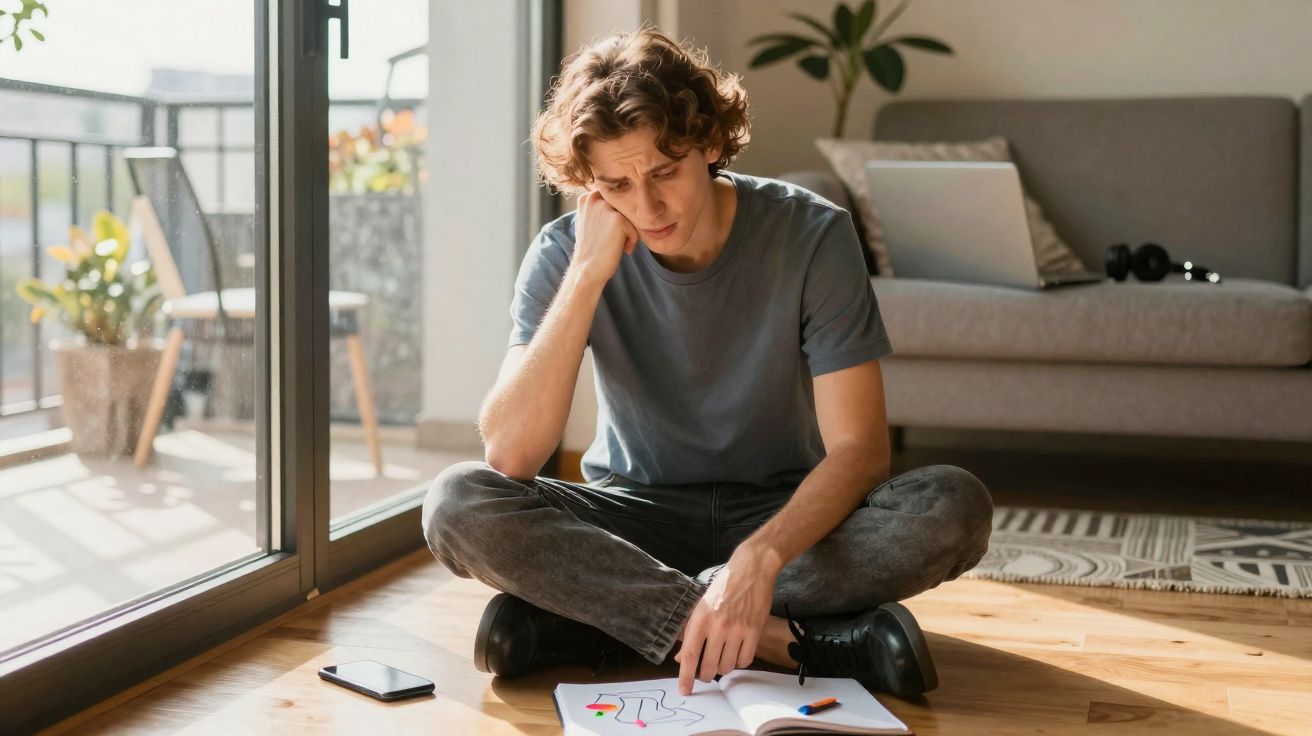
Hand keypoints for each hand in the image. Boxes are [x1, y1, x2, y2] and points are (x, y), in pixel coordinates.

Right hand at [571, 189, 638, 286]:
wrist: (587, 270)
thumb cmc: (591, 249)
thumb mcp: (589, 221)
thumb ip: (600, 208)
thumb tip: (621, 200)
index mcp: (587, 197)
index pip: (614, 202)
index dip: (614, 219)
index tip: (605, 234)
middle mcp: (594, 198)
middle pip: (623, 207)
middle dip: (622, 224)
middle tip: (612, 241)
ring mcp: (606, 207)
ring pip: (630, 217)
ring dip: (628, 232)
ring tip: (618, 245)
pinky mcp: (618, 219)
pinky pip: (635, 228)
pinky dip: (632, 241)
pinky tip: (622, 250)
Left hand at [674, 550, 778, 695]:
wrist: (751, 570)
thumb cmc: (723, 587)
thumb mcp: (701, 606)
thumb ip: (690, 633)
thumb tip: (680, 659)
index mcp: (700, 619)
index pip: (689, 655)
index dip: (685, 677)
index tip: (685, 691)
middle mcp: (718, 626)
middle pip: (709, 667)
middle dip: (706, 675)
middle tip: (706, 671)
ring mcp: (737, 630)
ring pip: (727, 666)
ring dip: (723, 668)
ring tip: (722, 657)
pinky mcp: (754, 631)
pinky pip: (745, 661)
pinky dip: (739, 662)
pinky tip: (736, 653)